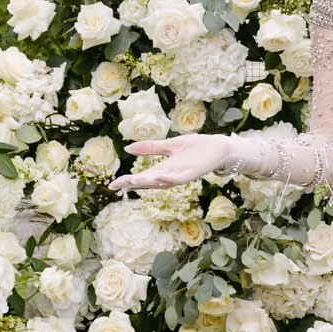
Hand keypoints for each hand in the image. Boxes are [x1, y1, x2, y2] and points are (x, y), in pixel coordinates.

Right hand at [109, 134, 231, 192]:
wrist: (220, 148)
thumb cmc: (196, 148)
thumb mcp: (169, 145)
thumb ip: (150, 148)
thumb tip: (127, 148)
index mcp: (163, 169)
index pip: (141, 177)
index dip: (127, 182)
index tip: (112, 185)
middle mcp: (171, 175)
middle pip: (149, 182)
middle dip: (134, 183)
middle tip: (119, 184)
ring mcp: (182, 175)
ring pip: (163, 182)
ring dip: (149, 182)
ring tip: (134, 181)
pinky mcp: (194, 173)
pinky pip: (181, 179)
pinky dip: (171, 178)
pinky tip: (161, 176)